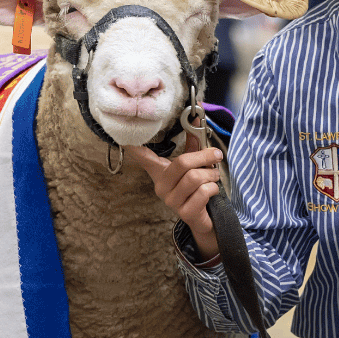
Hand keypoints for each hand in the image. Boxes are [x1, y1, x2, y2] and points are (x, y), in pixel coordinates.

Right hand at [131, 134, 223, 258]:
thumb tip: (195, 118)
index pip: (143, 157)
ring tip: (213, 176)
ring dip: (211, 174)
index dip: (133, 147)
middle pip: (182, 163)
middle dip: (204, 157)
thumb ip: (193, 143)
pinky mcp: (185, 213)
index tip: (123, 137)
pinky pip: (203, 192)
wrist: (205, 219)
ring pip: (195, 177)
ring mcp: (171, 201)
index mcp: (160, 172)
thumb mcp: (194, 164)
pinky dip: (213, 188)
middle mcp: (161, 186)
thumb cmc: (198, 188)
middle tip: (215, 156)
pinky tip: (212, 191)